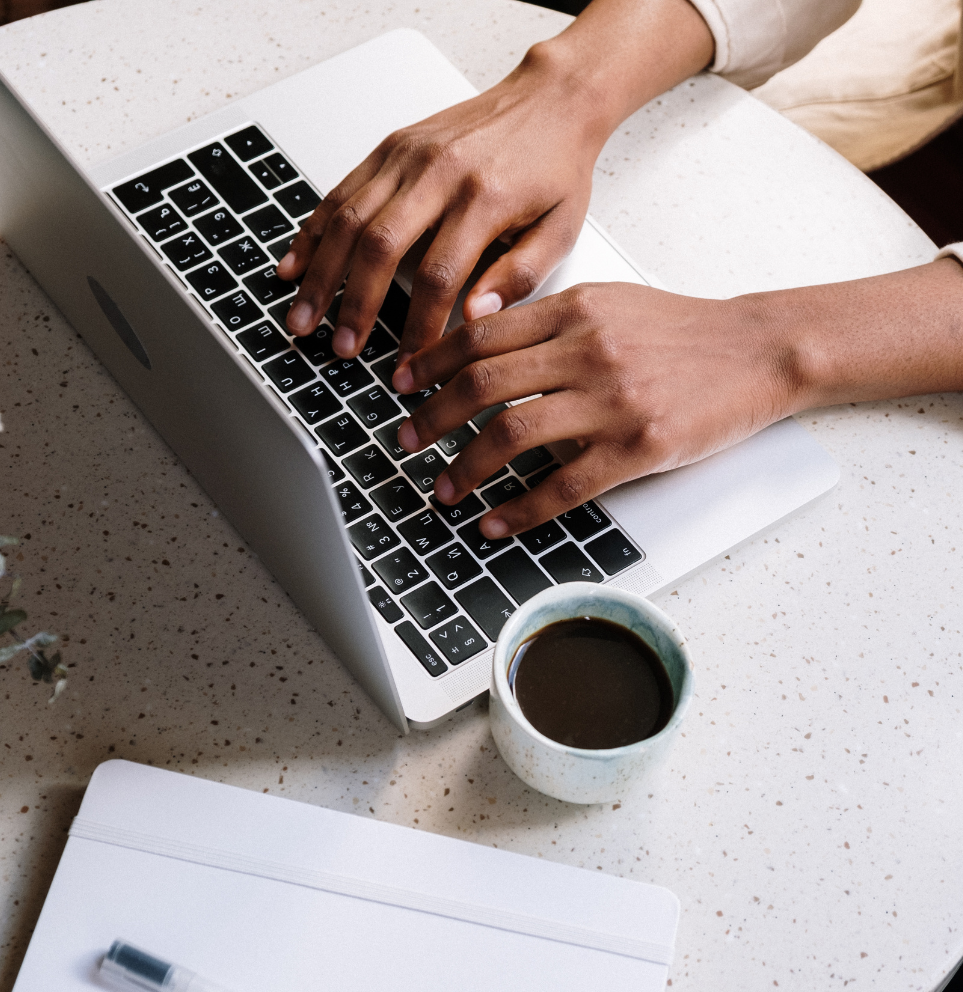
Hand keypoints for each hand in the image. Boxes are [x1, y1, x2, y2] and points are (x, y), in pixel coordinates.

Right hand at [275, 0, 714, 361]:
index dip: (417, 328)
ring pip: (348, 217)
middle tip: (338, 347)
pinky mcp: (392, 146)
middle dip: (353, 304)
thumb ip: (519, 276)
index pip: (439, 277)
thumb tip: (474, 317)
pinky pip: (341, 190)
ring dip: (320, 273)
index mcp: (485, 198)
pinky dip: (313, 229)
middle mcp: (440, 172)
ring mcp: (409, 155)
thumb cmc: (557, 167)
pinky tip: (295, 262)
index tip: (409, 365)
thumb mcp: (560, 229)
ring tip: (302, 316)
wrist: (552, 98)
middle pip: (380, 245)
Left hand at [392, 282, 805, 537]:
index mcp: (575, 309)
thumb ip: (550, 319)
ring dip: (465, 467)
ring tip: (443, 487)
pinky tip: (495, 521)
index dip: (431, 361)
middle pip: (483, 383)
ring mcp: (613, 400)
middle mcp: (588, 350)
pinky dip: (519, 509)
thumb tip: (483, 342)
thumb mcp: (612, 302)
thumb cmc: (682, 331)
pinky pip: (562, 486)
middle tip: (405, 438)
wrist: (757, 350)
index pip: (481, 333)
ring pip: (512, 434)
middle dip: (431, 416)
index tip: (402, 383)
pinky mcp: (638, 447)